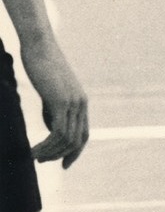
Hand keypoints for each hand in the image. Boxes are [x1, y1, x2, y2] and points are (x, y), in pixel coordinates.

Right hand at [22, 38, 88, 168]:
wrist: (39, 47)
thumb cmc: (41, 67)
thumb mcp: (50, 93)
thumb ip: (53, 110)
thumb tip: (53, 130)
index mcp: (81, 102)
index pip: (84, 134)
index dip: (75, 152)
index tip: (63, 165)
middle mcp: (81, 104)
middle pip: (77, 140)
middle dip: (61, 155)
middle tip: (42, 161)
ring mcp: (73, 103)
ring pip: (67, 139)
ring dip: (50, 152)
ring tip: (34, 157)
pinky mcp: (61, 102)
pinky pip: (57, 132)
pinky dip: (46, 145)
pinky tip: (33, 150)